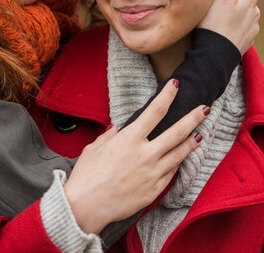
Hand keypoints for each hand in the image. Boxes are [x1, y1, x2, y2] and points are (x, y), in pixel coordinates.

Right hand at [63, 80, 207, 233]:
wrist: (86, 205)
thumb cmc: (87, 174)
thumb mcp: (95, 146)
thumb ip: (110, 135)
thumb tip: (118, 129)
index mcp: (130, 138)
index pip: (155, 111)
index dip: (167, 96)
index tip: (175, 85)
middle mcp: (146, 153)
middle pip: (177, 132)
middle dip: (193, 118)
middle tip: (205, 109)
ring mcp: (153, 173)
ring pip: (179, 154)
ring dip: (191, 142)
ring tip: (201, 135)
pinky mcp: (154, 190)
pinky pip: (170, 174)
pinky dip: (176, 164)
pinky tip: (180, 160)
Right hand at [199, 0, 259, 54]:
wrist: (215, 54)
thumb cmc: (214, 22)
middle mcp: (254, 6)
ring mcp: (252, 21)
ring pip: (244, 3)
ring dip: (235, 0)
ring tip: (219, 4)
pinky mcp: (248, 33)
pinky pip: (242, 19)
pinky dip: (234, 17)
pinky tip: (223, 21)